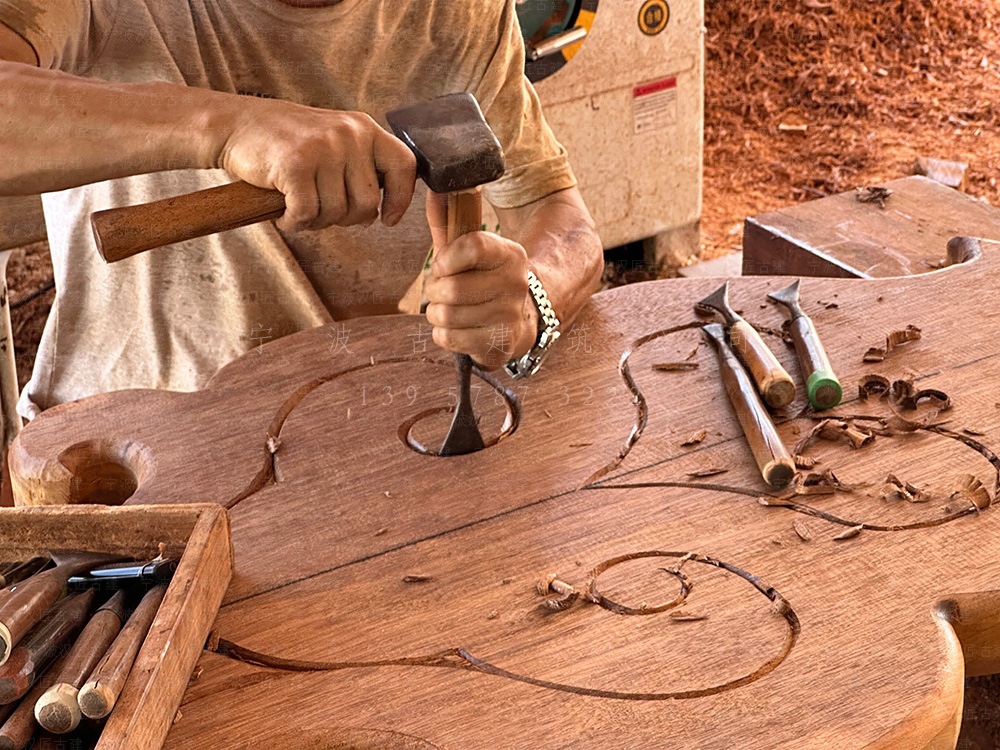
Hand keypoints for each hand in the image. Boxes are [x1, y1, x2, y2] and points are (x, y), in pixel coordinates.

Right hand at [217, 98, 415, 231]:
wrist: (236, 125)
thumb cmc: (286, 143)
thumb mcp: (334, 142)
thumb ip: (360, 168)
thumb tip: (377, 213)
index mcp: (364, 128)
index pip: (404, 166)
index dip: (401, 199)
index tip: (388, 219)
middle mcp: (349, 134)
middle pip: (367, 203)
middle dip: (345, 218)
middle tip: (320, 210)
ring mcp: (323, 148)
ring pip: (336, 213)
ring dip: (315, 221)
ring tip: (298, 206)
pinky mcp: (295, 164)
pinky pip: (306, 214)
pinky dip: (293, 222)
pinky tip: (283, 212)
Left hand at [423, 193, 537, 369]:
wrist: (518, 322)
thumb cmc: (482, 280)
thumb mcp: (468, 250)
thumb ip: (448, 220)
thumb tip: (434, 189)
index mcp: (511, 254)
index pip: (472, 247)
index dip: (446, 258)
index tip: (441, 265)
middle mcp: (516, 284)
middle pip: (452, 288)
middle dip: (434, 291)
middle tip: (441, 292)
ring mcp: (509, 317)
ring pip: (447, 315)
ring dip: (436, 314)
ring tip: (447, 310)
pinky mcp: (500, 344)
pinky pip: (449, 338)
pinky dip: (443, 334)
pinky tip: (455, 328)